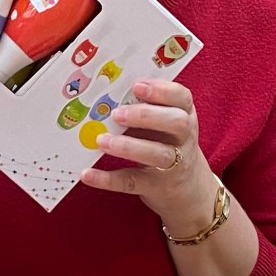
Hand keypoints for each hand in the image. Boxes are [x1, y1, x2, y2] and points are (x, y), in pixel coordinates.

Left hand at [80, 78, 217, 233]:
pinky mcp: (156, 187)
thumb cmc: (168, 144)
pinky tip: (87, 174)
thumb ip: (147, 108)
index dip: (162, 90)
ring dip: (128, 146)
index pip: (182, 98)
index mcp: (185, 116)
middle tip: (117, 114)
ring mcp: (174, 165)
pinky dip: (108, 179)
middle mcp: (184, 139)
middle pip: (176, 123)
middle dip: (145, 116)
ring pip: (158, 154)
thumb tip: (109, 94)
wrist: (187, 189)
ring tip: (102, 140)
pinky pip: (131, 182)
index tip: (137, 86)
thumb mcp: (165, 124)